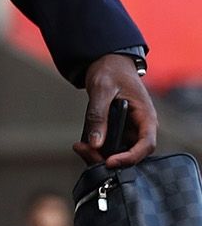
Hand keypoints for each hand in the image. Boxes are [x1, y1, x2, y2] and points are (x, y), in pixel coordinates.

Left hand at [74, 54, 157, 168]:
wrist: (107, 63)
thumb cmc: (111, 72)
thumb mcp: (102, 90)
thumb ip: (98, 115)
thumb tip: (95, 142)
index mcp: (146, 117)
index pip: (146, 145)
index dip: (130, 157)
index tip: (111, 162)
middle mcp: (140, 128)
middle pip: (131, 153)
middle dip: (108, 158)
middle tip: (84, 151)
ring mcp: (129, 130)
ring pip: (118, 152)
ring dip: (100, 154)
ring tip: (80, 147)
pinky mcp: (117, 131)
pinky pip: (109, 145)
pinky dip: (96, 147)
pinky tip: (82, 144)